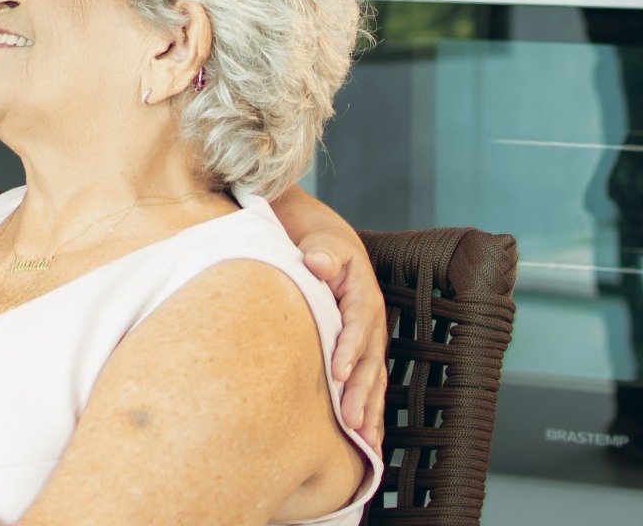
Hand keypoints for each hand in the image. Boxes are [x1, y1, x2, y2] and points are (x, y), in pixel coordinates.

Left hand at [301, 232, 388, 451]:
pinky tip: (369, 445)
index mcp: (363, 298)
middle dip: (360, 393)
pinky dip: (371, 416)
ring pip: (373, 382)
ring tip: (363, 443)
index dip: (349, 349)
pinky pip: (371, 389)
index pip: (356, 326)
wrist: (333, 250)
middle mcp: (371, 325)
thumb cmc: (324, 249)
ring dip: (369, 412)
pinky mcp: (364, 357)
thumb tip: (317, 262)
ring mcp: (370, 343)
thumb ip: (324, 253)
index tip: (337, 372)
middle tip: (350, 421)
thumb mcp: (325, 244)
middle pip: (369, 362)